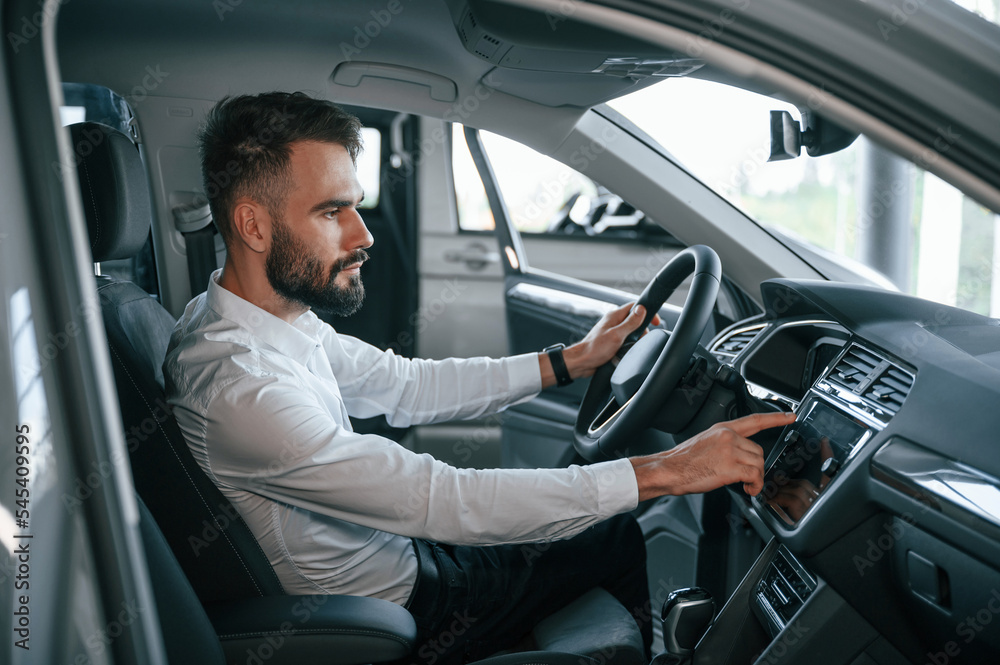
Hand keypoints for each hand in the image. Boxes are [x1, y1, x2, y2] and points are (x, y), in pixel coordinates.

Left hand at [539, 302, 659, 387]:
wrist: (581, 363)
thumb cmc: (594, 349)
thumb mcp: (617, 335)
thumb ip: (630, 322)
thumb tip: (642, 310)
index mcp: (614, 316)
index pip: (635, 307)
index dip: (647, 311)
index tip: (655, 321)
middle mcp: (614, 322)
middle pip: (635, 321)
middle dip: (641, 330)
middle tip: (640, 339)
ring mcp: (612, 332)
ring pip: (631, 333)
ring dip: (634, 341)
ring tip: (629, 348)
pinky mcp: (612, 343)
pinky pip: (626, 343)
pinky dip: (628, 348)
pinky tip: (625, 353)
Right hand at [630, 411, 795, 498]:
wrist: (668, 469)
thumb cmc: (682, 461)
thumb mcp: (705, 443)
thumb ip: (724, 444)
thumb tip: (739, 457)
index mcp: (722, 429)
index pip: (754, 420)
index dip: (775, 418)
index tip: (790, 416)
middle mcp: (727, 436)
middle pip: (759, 450)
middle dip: (756, 466)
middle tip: (746, 478)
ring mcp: (729, 450)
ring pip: (759, 463)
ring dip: (756, 478)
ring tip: (745, 485)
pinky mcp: (730, 466)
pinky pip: (754, 476)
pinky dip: (755, 486)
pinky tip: (748, 489)